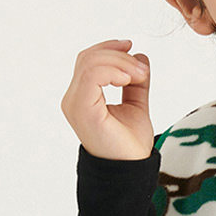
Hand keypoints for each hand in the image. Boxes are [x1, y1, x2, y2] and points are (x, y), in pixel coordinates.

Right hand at [60, 38, 153, 160]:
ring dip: (120, 63)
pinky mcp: (83, 109)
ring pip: (91, 63)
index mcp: (82, 97)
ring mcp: (75, 104)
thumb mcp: (136, 104)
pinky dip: (113, 71)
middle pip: (89, 58)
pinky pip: (92, 76)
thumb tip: (139, 56)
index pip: (88, 60)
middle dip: (119, 56)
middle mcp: (73, 99)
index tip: (131, 47)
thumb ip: (135, 82)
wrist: (131, 169)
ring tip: (140, 76)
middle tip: (142, 70)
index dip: (109, 48)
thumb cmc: (130, 144)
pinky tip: (128, 80)